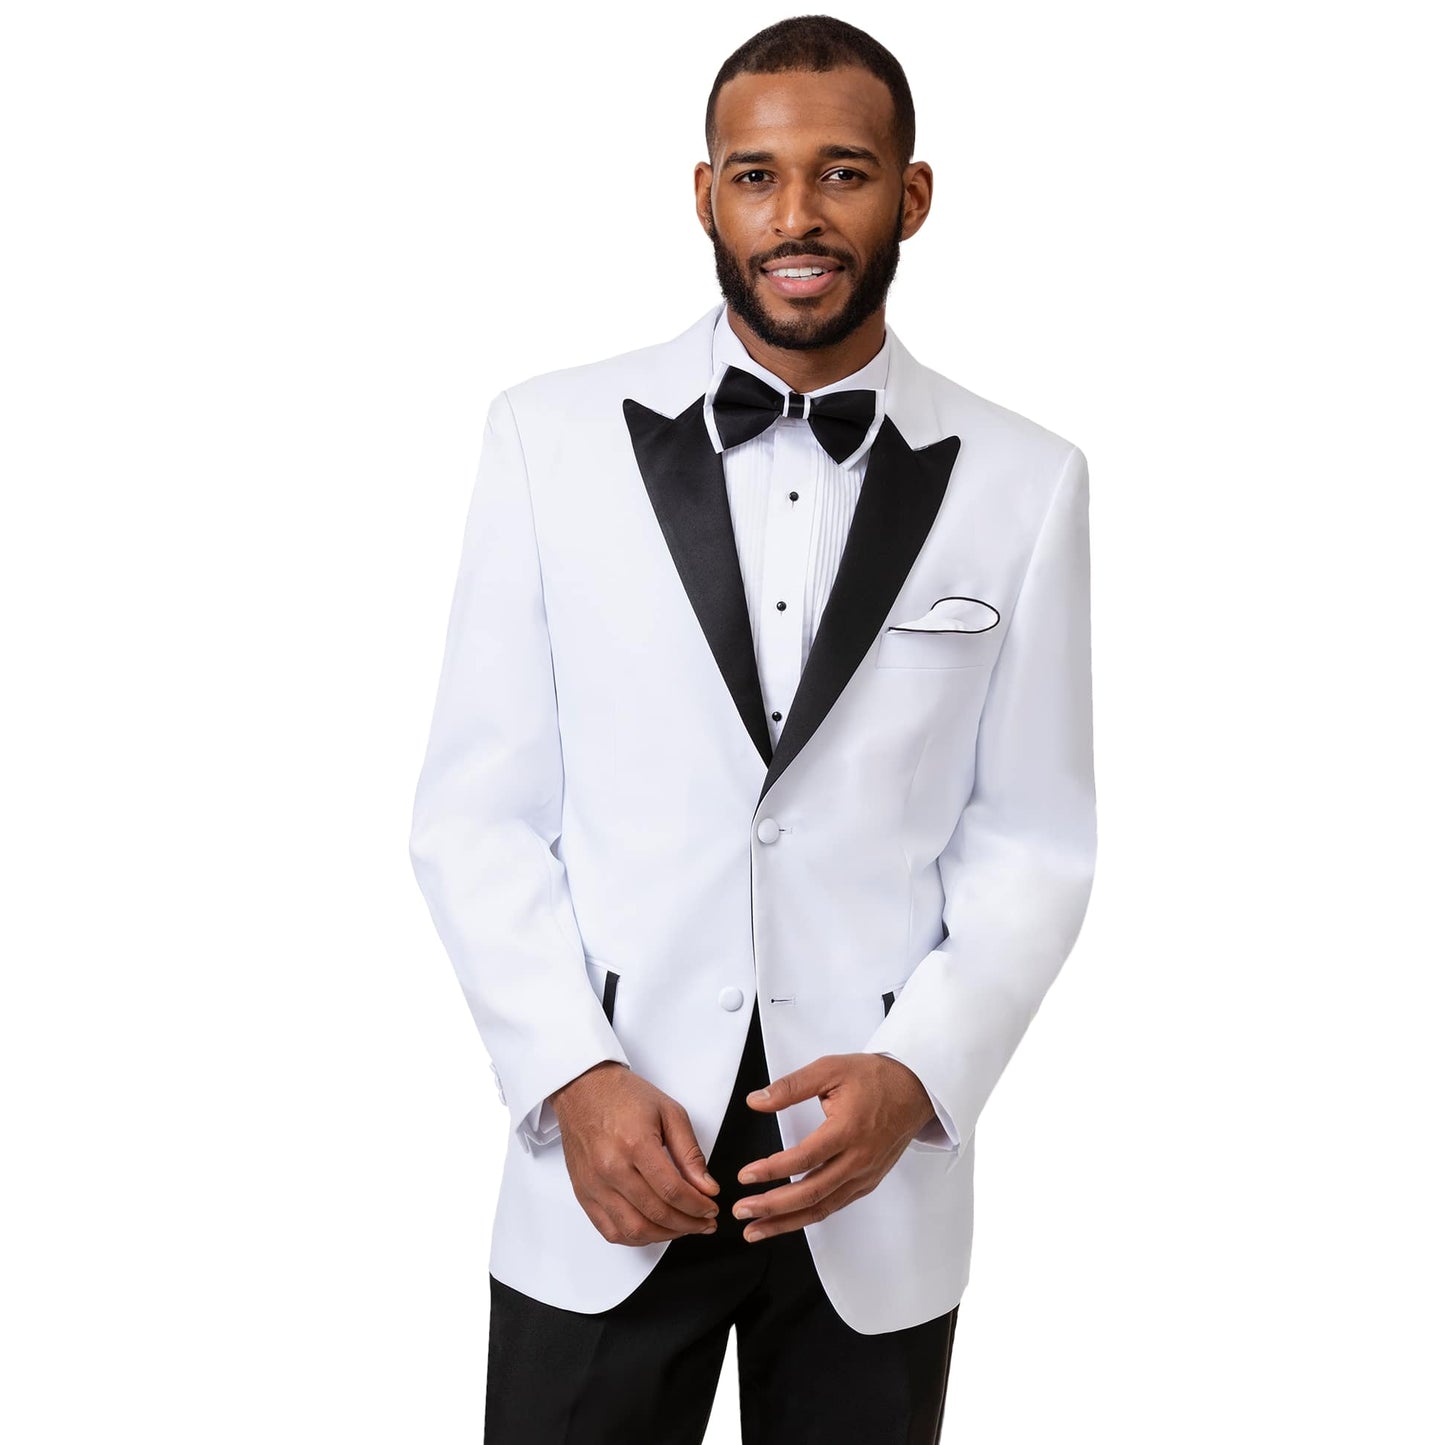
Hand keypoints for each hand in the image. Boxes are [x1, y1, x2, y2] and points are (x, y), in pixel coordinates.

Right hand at [551, 1062, 720, 1245]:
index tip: (711, 1208)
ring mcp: (594, 1184)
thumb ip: (690, 1153)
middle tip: (704, 1221)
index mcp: (635, 1144)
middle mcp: (611, 1168)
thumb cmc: (624, 1096)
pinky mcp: (584, 1194)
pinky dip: (636, 1237)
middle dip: (688, 1224)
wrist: (583, 1089)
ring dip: (665, 1235)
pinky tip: (654, 1229)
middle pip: (656, 1214)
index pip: (673, 1191)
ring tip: (683, 1227)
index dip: (698, 1206)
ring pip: (634, 1230)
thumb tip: (707, 1187)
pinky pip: (610, 1231)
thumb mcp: (669, 1112)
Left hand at [728, 1053, 936, 1241]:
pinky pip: (835, 1205)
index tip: (745, 1176)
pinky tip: (788, 1220)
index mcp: (848, 1130)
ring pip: (822, 1207)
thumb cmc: (875, 1078)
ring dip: (787, 1222)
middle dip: (773, 1207)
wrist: (915, 1090)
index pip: (804, 1158)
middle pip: (811, 1193)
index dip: (772, 1170)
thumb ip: (791, 1087)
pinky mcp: (867, 1182)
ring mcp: (864, 1175)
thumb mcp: (830, 1069)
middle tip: (742, 1212)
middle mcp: (858, 1159)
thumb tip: (756, 1101)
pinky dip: (809, 1216)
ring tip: (756, 1230)